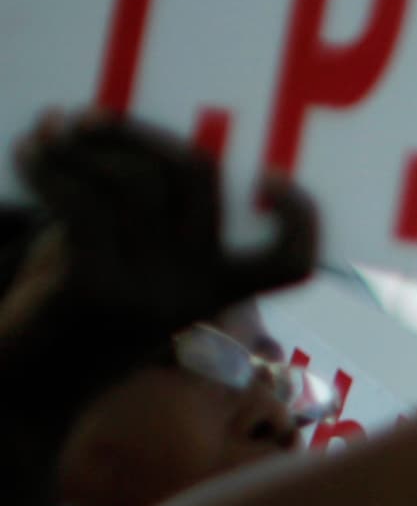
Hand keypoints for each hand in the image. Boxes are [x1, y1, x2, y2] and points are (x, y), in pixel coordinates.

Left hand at [1, 114, 318, 410]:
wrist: (24, 384)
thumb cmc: (71, 307)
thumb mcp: (121, 260)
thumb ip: (136, 209)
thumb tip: (106, 121)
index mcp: (217, 292)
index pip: (291, 262)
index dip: (301, 216)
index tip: (267, 176)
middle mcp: (194, 293)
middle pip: (198, 176)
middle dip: (141, 132)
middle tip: (91, 122)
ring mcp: (148, 293)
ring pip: (134, 178)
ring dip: (82, 144)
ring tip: (48, 135)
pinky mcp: (95, 288)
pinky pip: (81, 198)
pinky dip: (47, 163)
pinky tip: (29, 150)